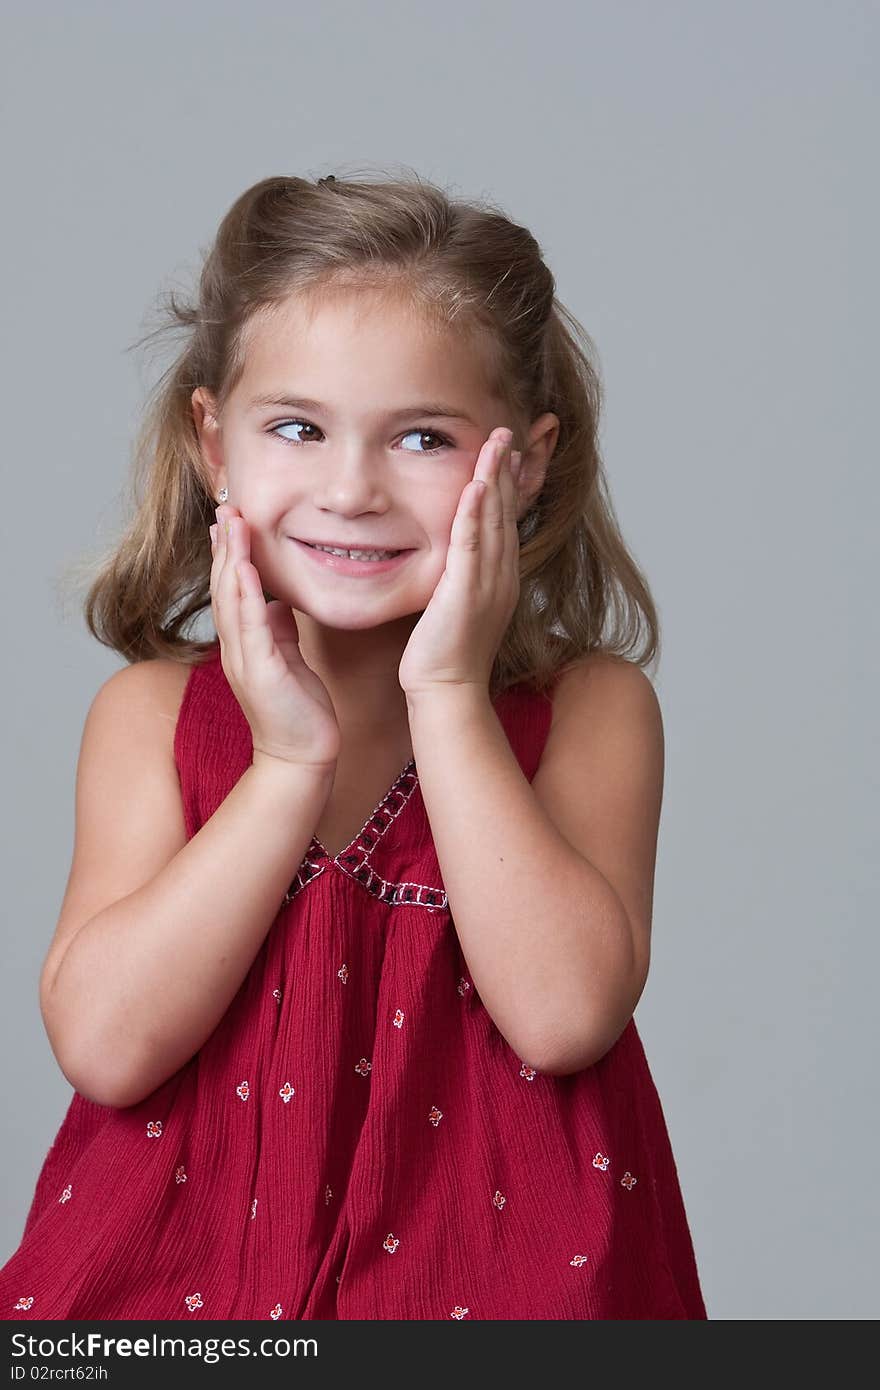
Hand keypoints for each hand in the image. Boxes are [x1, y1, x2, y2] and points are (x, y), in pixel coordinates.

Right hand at [210, 504, 340, 768]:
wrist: (301, 758)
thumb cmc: (299, 711)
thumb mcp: (289, 659)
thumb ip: (280, 630)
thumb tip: (277, 602)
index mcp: (244, 643)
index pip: (232, 589)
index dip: (229, 553)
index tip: (230, 519)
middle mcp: (237, 648)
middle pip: (225, 586)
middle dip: (225, 545)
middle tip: (225, 505)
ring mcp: (245, 659)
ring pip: (232, 599)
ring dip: (231, 559)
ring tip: (231, 523)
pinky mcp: (261, 672)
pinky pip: (250, 626)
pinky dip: (247, 594)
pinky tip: (247, 569)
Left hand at [397, 428, 521, 696]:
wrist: (447, 691)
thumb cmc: (444, 656)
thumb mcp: (453, 607)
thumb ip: (455, 579)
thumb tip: (446, 562)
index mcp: (500, 579)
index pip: (505, 521)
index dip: (508, 484)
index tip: (508, 452)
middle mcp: (502, 577)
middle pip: (508, 512)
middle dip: (509, 469)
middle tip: (509, 431)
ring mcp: (488, 585)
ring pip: (495, 521)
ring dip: (497, 478)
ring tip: (498, 442)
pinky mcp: (467, 593)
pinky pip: (472, 545)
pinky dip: (476, 513)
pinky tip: (477, 484)